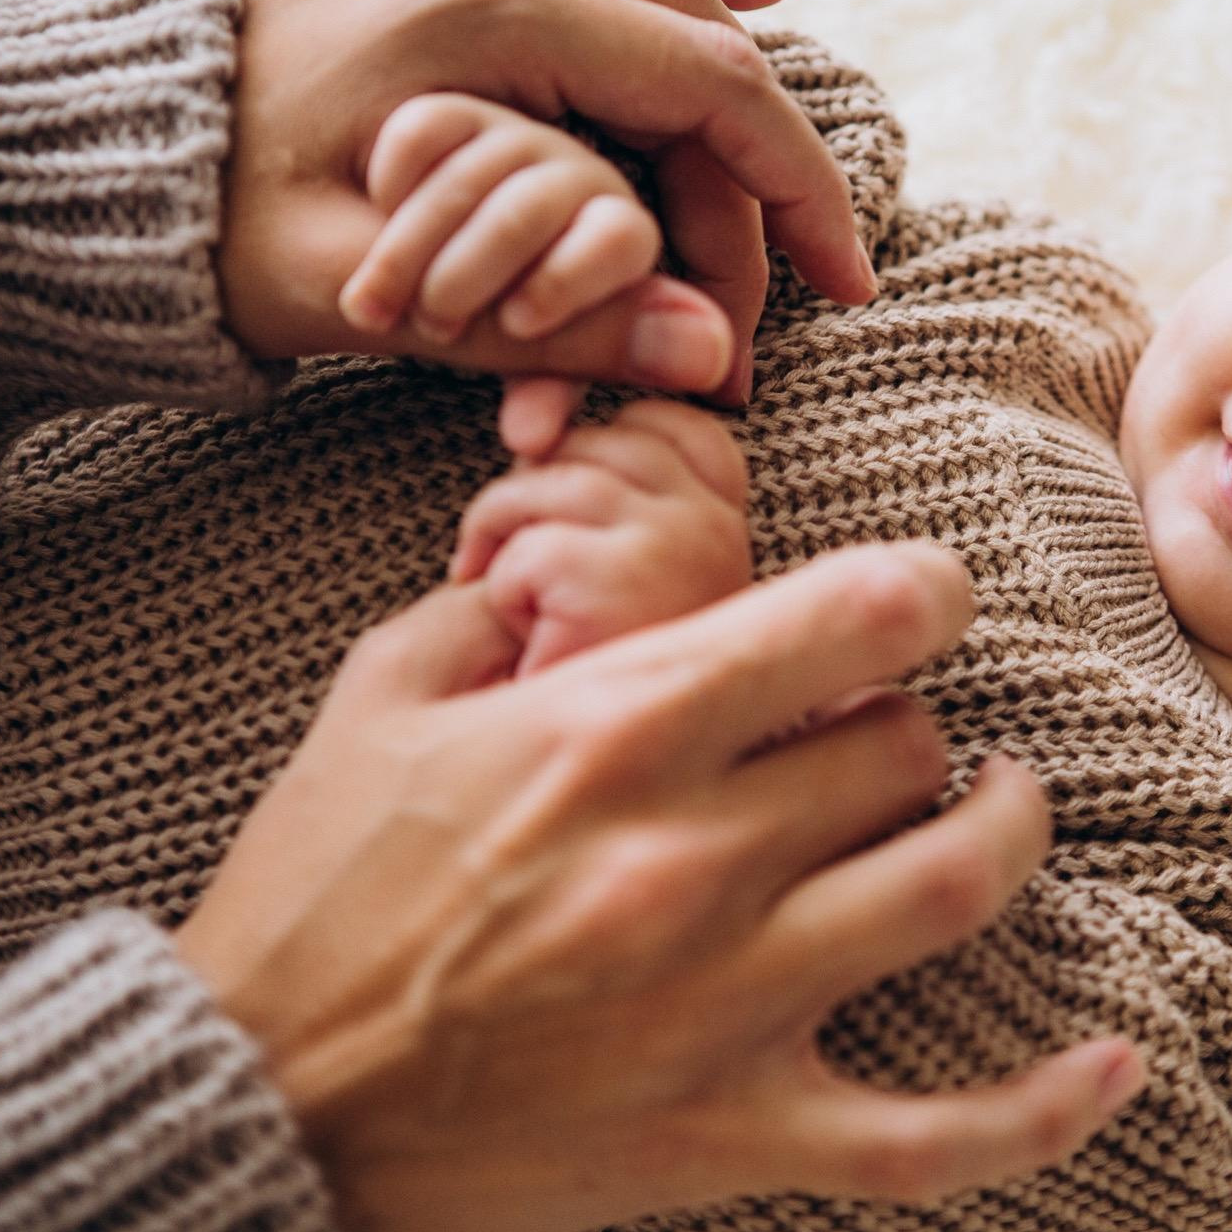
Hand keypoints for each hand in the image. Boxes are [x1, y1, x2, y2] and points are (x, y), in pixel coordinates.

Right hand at [175, 542, 1144, 1231]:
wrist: (259, 1101)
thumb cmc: (312, 892)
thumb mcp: (377, 699)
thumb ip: (495, 606)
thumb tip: (576, 556)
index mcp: (614, 728)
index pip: (854, 615)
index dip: (926, 589)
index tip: (930, 595)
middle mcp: (692, 854)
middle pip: (902, 746)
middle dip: (906, 723)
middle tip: (877, 732)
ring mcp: (724, 1003)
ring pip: (954, 885)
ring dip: (1004, 828)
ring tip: (998, 803)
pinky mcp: (731, 1133)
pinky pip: (936, 1139)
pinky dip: (1047, 1108)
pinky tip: (1119, 1059)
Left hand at [220, 0, 877, 402]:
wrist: (62, 156)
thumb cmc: (201, 236)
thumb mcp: (377, 302)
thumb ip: (553, 324)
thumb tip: (713, 356)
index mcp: (473, 21)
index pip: (704, 84)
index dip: (795, 187)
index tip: (845, 277)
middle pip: (688, 32)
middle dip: (756, 162)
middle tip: (785, 280)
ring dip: (736, 53)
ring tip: (802, 140)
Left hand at [450, 398, 752, 675]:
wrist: (557, 810)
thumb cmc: (562, 697)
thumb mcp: (594, 562)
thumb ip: (590, 476)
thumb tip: (530, 421)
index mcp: (730, 531)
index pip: (674, 426)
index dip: (604, 446)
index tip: (564, 520)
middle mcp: (728, 538)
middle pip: (606, 439)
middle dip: (537, 498)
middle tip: (528, 584)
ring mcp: (689, 558)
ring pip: (554, 479)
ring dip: (505, 545)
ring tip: (526, 618)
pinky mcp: (631, 591)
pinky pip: (528, 547)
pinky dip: (501, 594)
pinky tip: (534, 649)